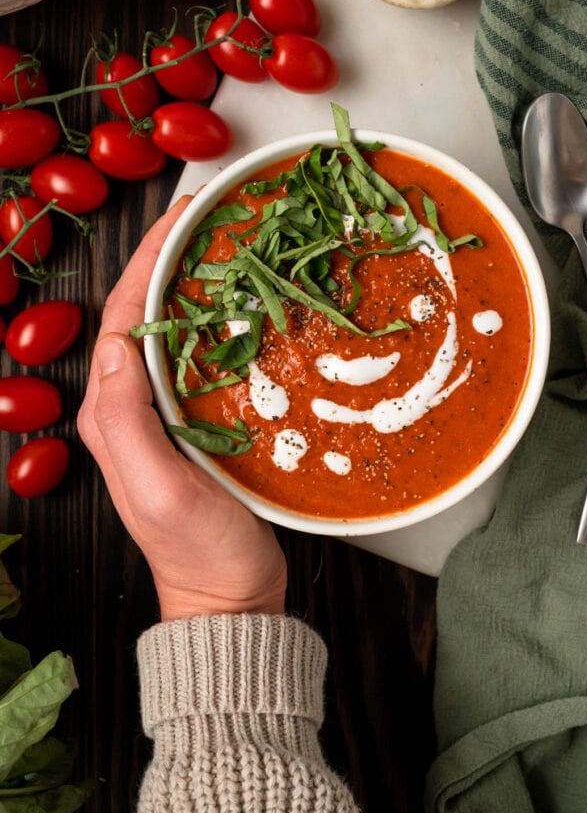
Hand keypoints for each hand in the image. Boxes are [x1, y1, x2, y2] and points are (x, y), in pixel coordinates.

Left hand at [78, 198, 286, 620]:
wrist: (229, 595)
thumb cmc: (199, 550)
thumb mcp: (158, 489)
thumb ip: (127, 421)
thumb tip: (116, 345)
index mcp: (112, 413)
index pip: (126, 317)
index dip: (150, 261)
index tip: (183, 218)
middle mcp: (131, 406)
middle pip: (147, 314)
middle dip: (172, 259)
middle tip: (210, 217)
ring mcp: (165, 414)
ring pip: (177, 330)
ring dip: (198, 283)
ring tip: (231, 246)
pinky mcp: (197, 423)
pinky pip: (204, 357)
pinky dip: (222, 321)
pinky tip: (248, 305)